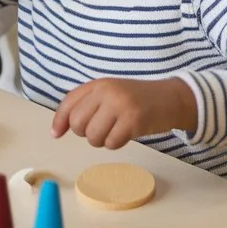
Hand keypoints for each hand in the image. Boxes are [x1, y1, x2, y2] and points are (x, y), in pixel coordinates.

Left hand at [51, 78, 197, 149]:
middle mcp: (106, 92)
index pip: (69, 102)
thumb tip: (58, 129)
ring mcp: (120, 105)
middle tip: (102, 129)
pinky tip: (127, 133)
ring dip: (102, 140)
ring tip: (115, 131)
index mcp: (98, 84)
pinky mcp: (133, 120)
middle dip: (86, 133)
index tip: (55, 134)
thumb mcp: (111, 94)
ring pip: (93, 136)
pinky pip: (111, 143)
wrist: (171, 98)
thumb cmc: (137, 99)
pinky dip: (116, 143)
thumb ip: (88, 105)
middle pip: (78, 124)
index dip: (59, 120)